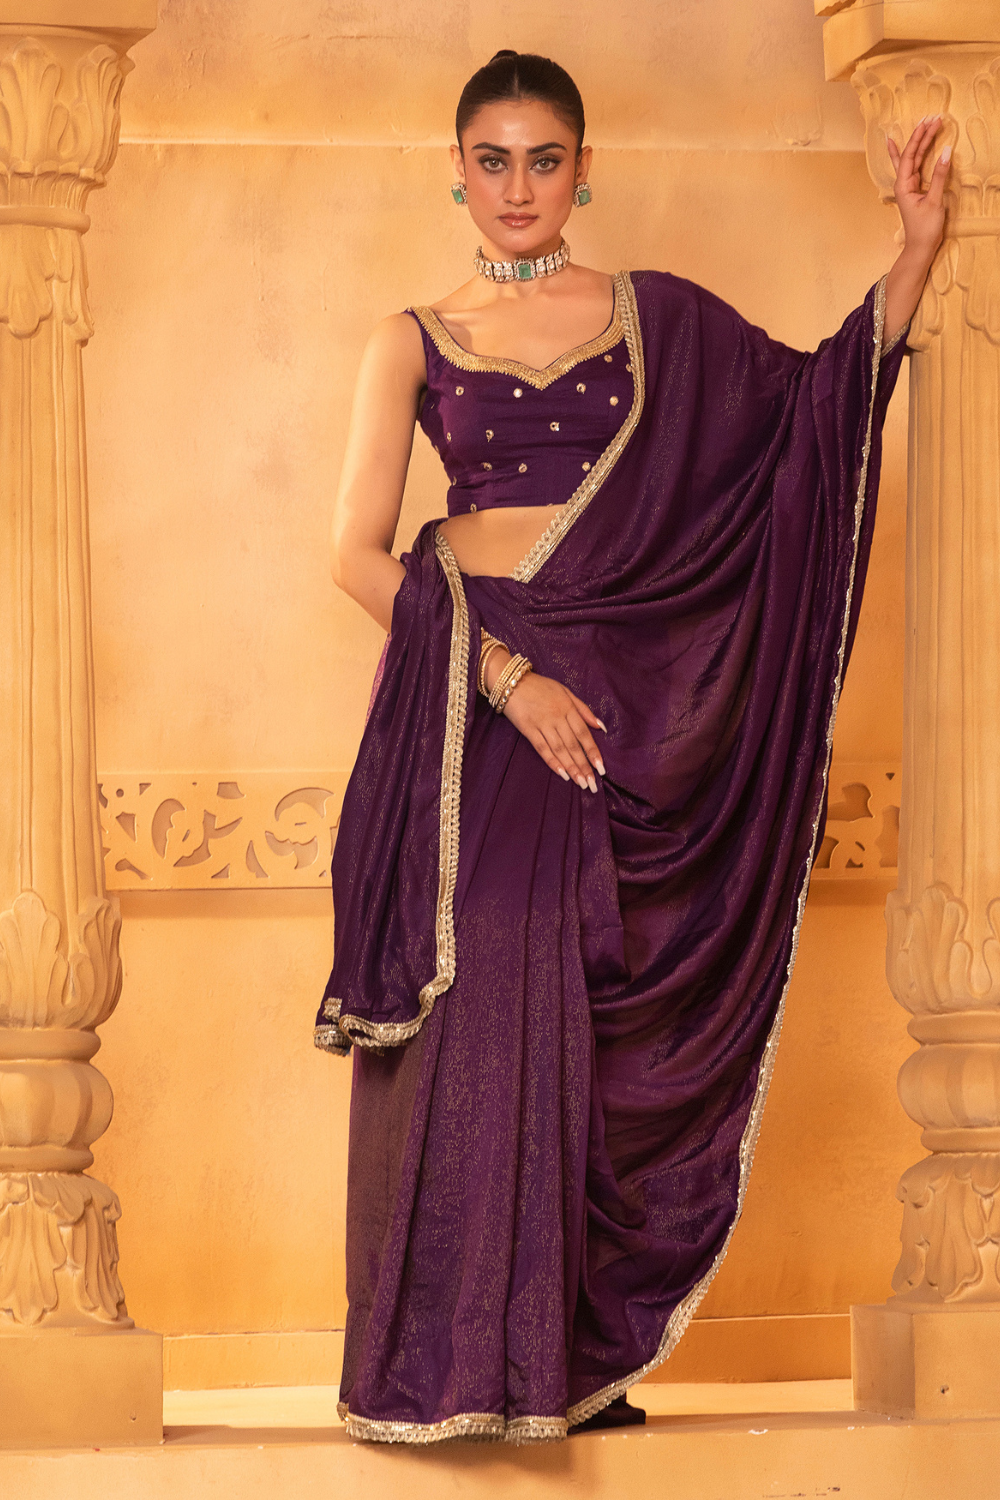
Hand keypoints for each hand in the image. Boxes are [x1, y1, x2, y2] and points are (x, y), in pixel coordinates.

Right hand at [501, 670, 605, 791]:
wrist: (512, 681)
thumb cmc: (541, 686)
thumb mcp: (565, 691)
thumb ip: (583, 709)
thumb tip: (601, 727)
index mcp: (568, 707)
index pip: (584, 733)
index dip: (593, 752)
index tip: (601, 768)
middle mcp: (557, 717)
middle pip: (573, 745)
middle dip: (584, 765)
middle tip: (592, 783)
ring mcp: (542, 723)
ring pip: (559, 749)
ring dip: (571, 767)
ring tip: (580, 782)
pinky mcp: (528, 729)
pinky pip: (542, 748)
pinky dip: (552, 761)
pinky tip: (561, 773)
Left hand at [887, 116, 949, 258]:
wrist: (921, 248)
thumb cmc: (925, 228)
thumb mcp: (934, 200)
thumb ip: (940, 175)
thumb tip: (946, 151)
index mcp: (903, 185)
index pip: (910, 155)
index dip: (919, 137)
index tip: (928, 122)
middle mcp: (903, 183)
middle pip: (912, 154)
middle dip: (921, 135)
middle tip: (932, 117)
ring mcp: (909, 186)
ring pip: (914, 159)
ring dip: (921, 142)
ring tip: (928, 124)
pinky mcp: (916, 190)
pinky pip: (915, 167)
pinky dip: (915, 155)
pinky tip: (902, 145)